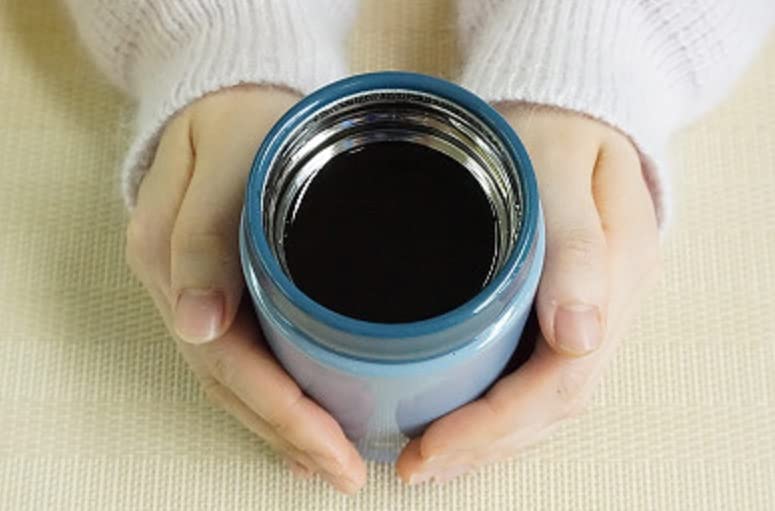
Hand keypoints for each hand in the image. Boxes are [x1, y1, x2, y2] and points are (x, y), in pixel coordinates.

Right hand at [125, 85, 366, 493]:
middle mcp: (182, 291)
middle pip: (232, 385)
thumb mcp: (224, 156)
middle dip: (291, 436)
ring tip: (332, 463)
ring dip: (283, 430)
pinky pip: (243, 358)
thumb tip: (197, 326)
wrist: (230, 97)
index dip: (281, 413)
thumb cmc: (237, 119)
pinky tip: (307, 422)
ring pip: (235, 383)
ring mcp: (199, 296)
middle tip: (346, 472)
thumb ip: (202, 234)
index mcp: (172, 262)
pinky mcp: (224, 293)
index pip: (226, 362)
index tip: (334, 451)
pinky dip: (276, 397)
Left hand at [396, 104, 659, 483]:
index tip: (433, 445)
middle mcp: (607, 306)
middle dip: (484, 445)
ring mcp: (588, 310)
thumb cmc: (556, 126)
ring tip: (428, 459)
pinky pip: (536, 375)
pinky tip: (459, 421)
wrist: (566, 106)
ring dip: (489, 440)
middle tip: (415, 464)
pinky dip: (497, 410)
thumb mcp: (562, 164)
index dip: (498, 423)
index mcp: (616, 275)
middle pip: (553, 403)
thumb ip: (575, 244)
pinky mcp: (561, 307)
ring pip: (546, 400)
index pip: (562, 378)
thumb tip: (579, 335)